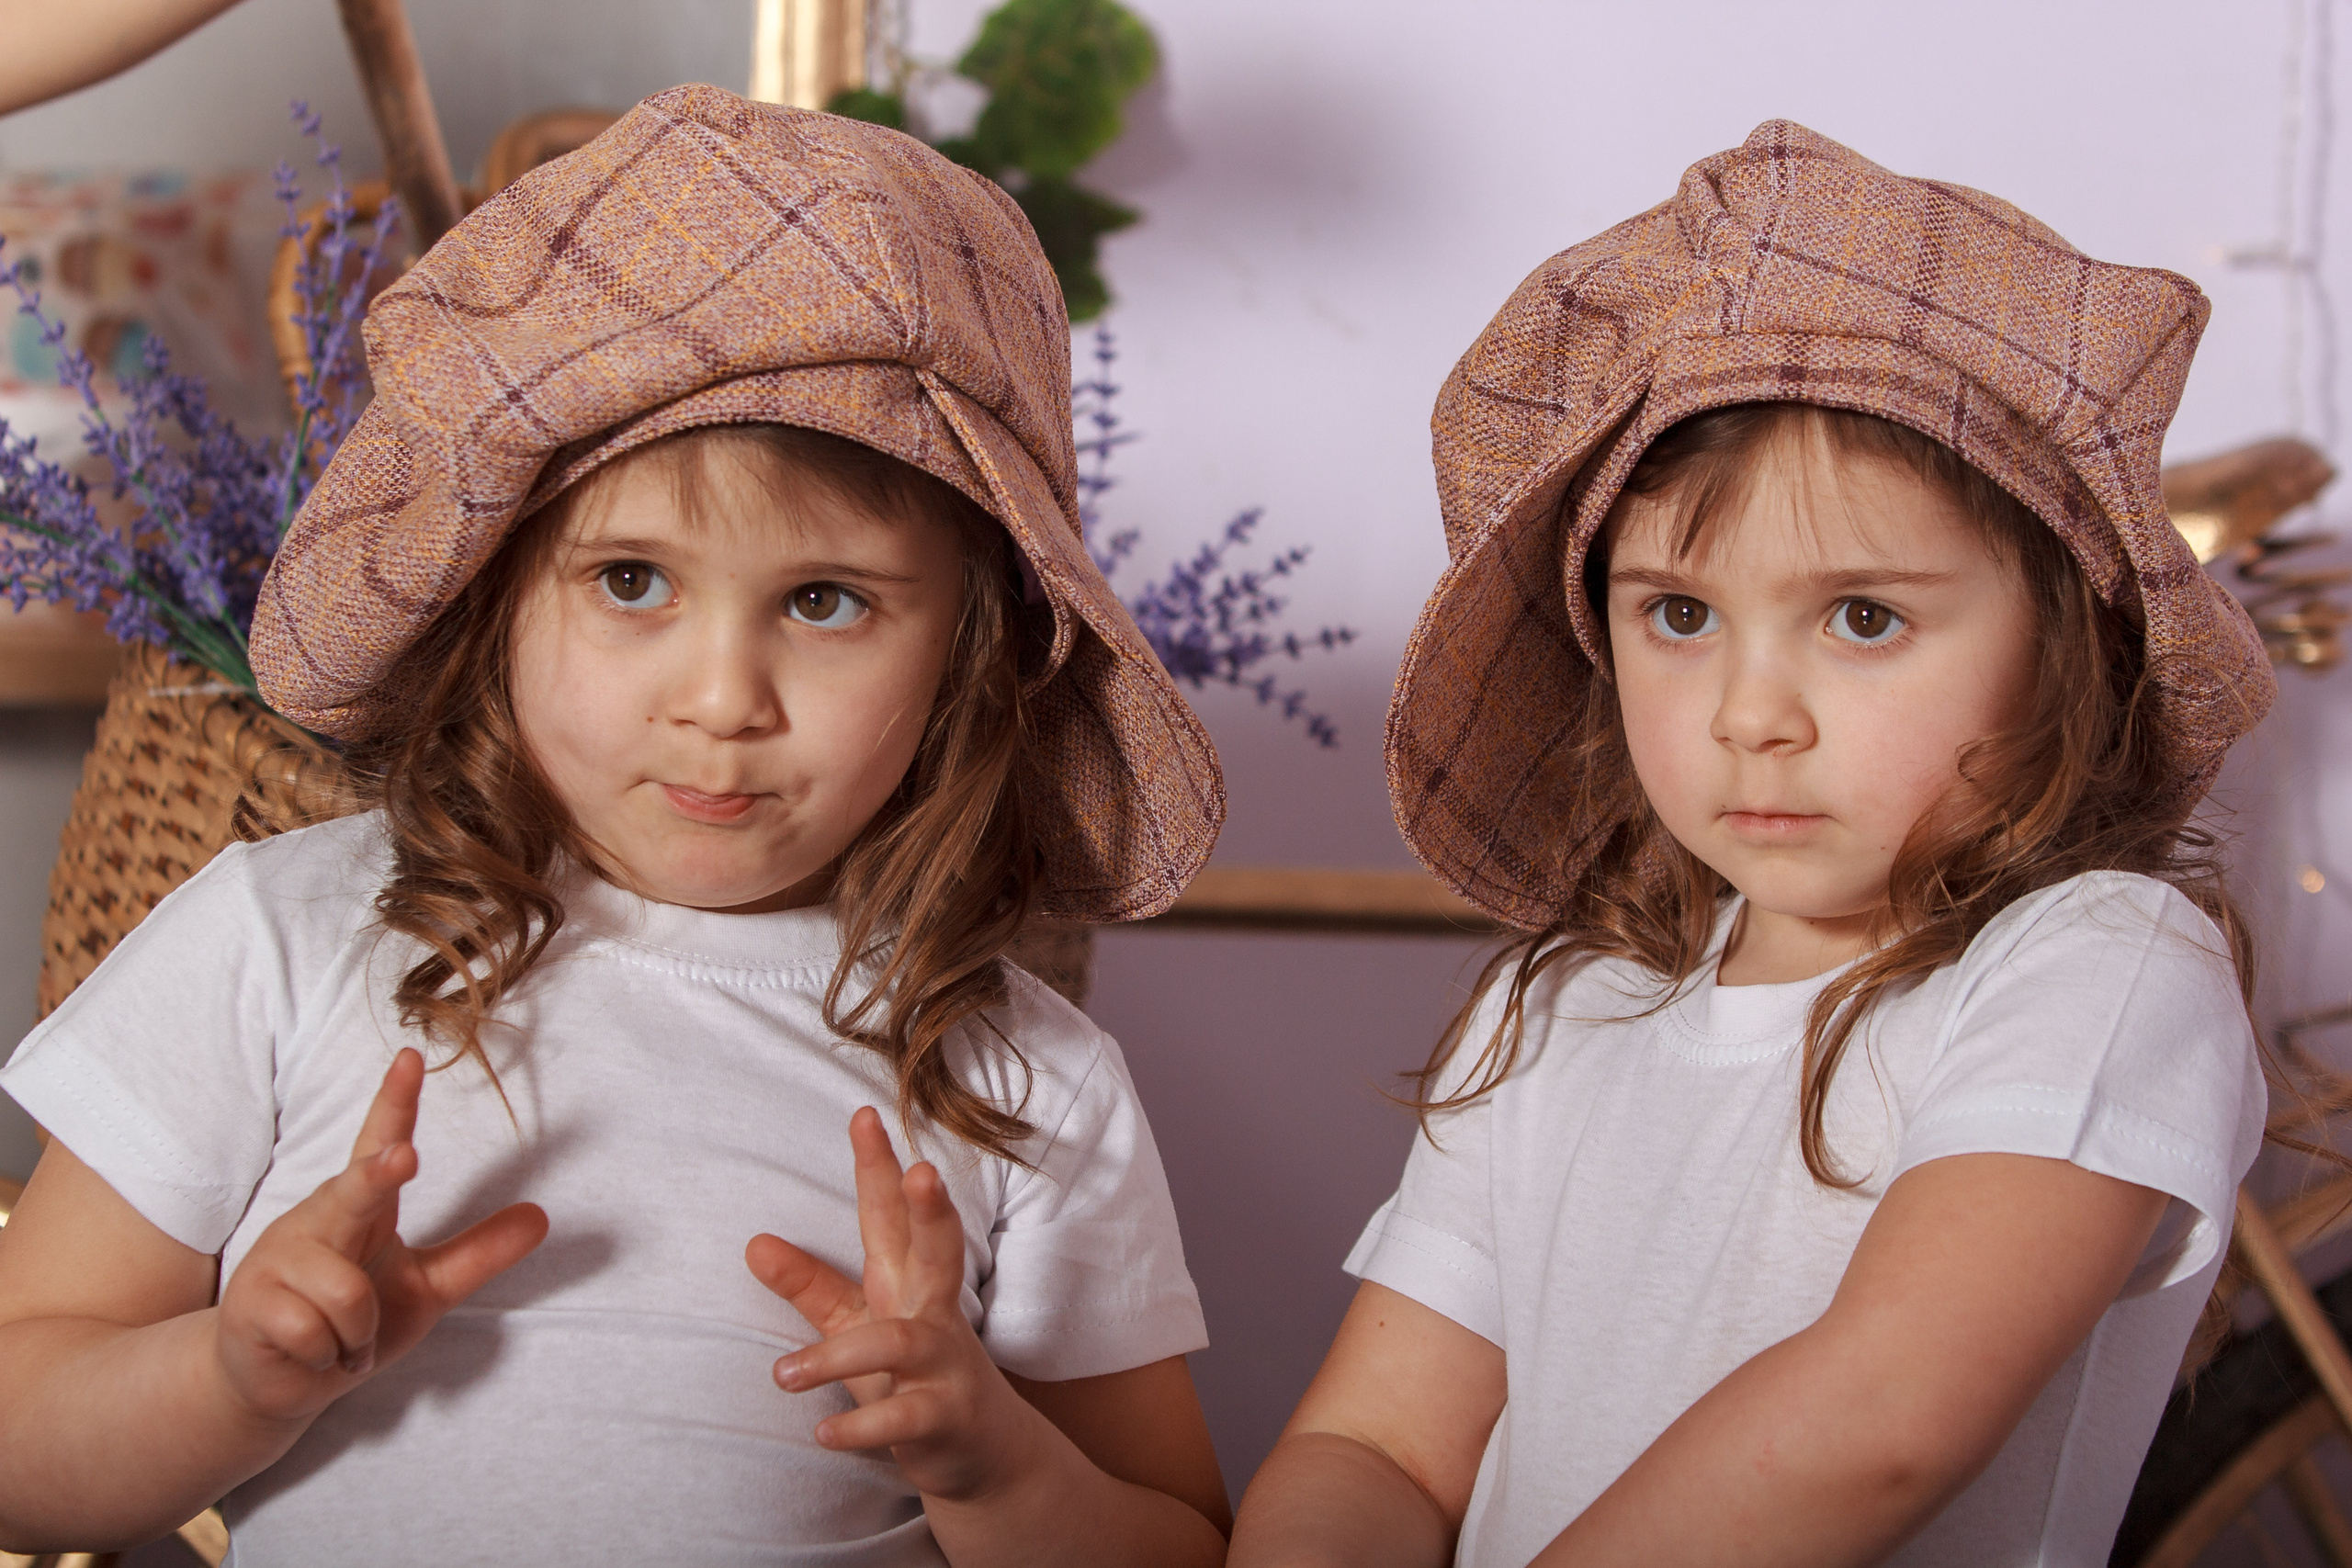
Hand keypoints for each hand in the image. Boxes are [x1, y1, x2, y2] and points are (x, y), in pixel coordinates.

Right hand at [212, 1048, 547, 1425]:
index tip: (411, 1058)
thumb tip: (543, 1216)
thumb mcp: (426, 1289)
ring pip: (348, 1296)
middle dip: (378, 1176)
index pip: (379, 1144)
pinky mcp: (250, 1304)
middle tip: (405, 1158)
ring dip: (361, 1335)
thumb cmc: (351, 1324)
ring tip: (346, 1342)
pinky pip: (315, 1333)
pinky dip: (331, 1358)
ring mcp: (277, 1259)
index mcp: (358, 1207)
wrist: (276, 1384)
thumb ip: (477, 1254)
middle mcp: (316, 1219)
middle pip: (352, 1190)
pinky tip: (316, 1357)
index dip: (395, 1103)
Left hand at [747, 1107, 1039, 1502]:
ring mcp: (944, 1364)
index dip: (879, 1167)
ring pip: (900, 1343)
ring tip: (782, 1374)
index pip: (891, 1215)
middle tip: (921, 1172)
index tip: (863, 1115)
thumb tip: (752, 1242)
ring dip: (839, 1355)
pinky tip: (824, 1434)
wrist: (983, 1449)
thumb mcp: (858, 1322)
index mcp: (908, 1280)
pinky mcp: (944, 1417)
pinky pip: (903, 1418)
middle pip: (938, 1250)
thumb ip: (808, 1284)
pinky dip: (863, 1426)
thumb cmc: (911, 1372)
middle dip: (931, 1211)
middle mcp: (932, 1311)